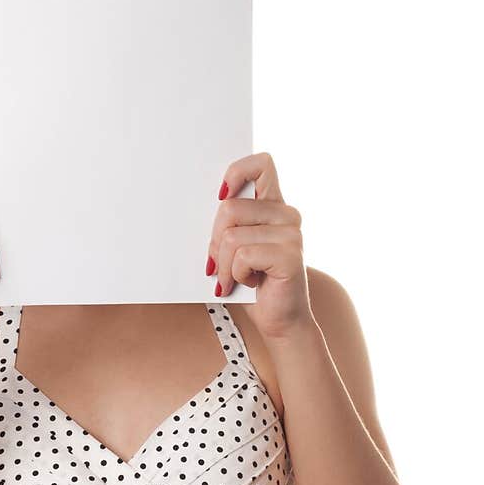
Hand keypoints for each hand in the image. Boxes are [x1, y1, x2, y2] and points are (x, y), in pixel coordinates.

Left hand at [206, 151, 313, 341]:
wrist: (280, 320)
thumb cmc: (253, 284)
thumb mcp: (234, 248)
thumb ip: (227, 224)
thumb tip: (192, 207)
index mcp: (274, 205)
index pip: (261, 164)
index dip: (236, 171)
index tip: (220, 195)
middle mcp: (287, 214)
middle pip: (229, 208)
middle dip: (214, 240)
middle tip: (219, 263)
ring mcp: (291, 234)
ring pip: (231, 236)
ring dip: (224, 265)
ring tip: (233, 278)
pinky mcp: (290, 255)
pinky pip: (243, 256)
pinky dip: (236, 274)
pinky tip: (249, 282)